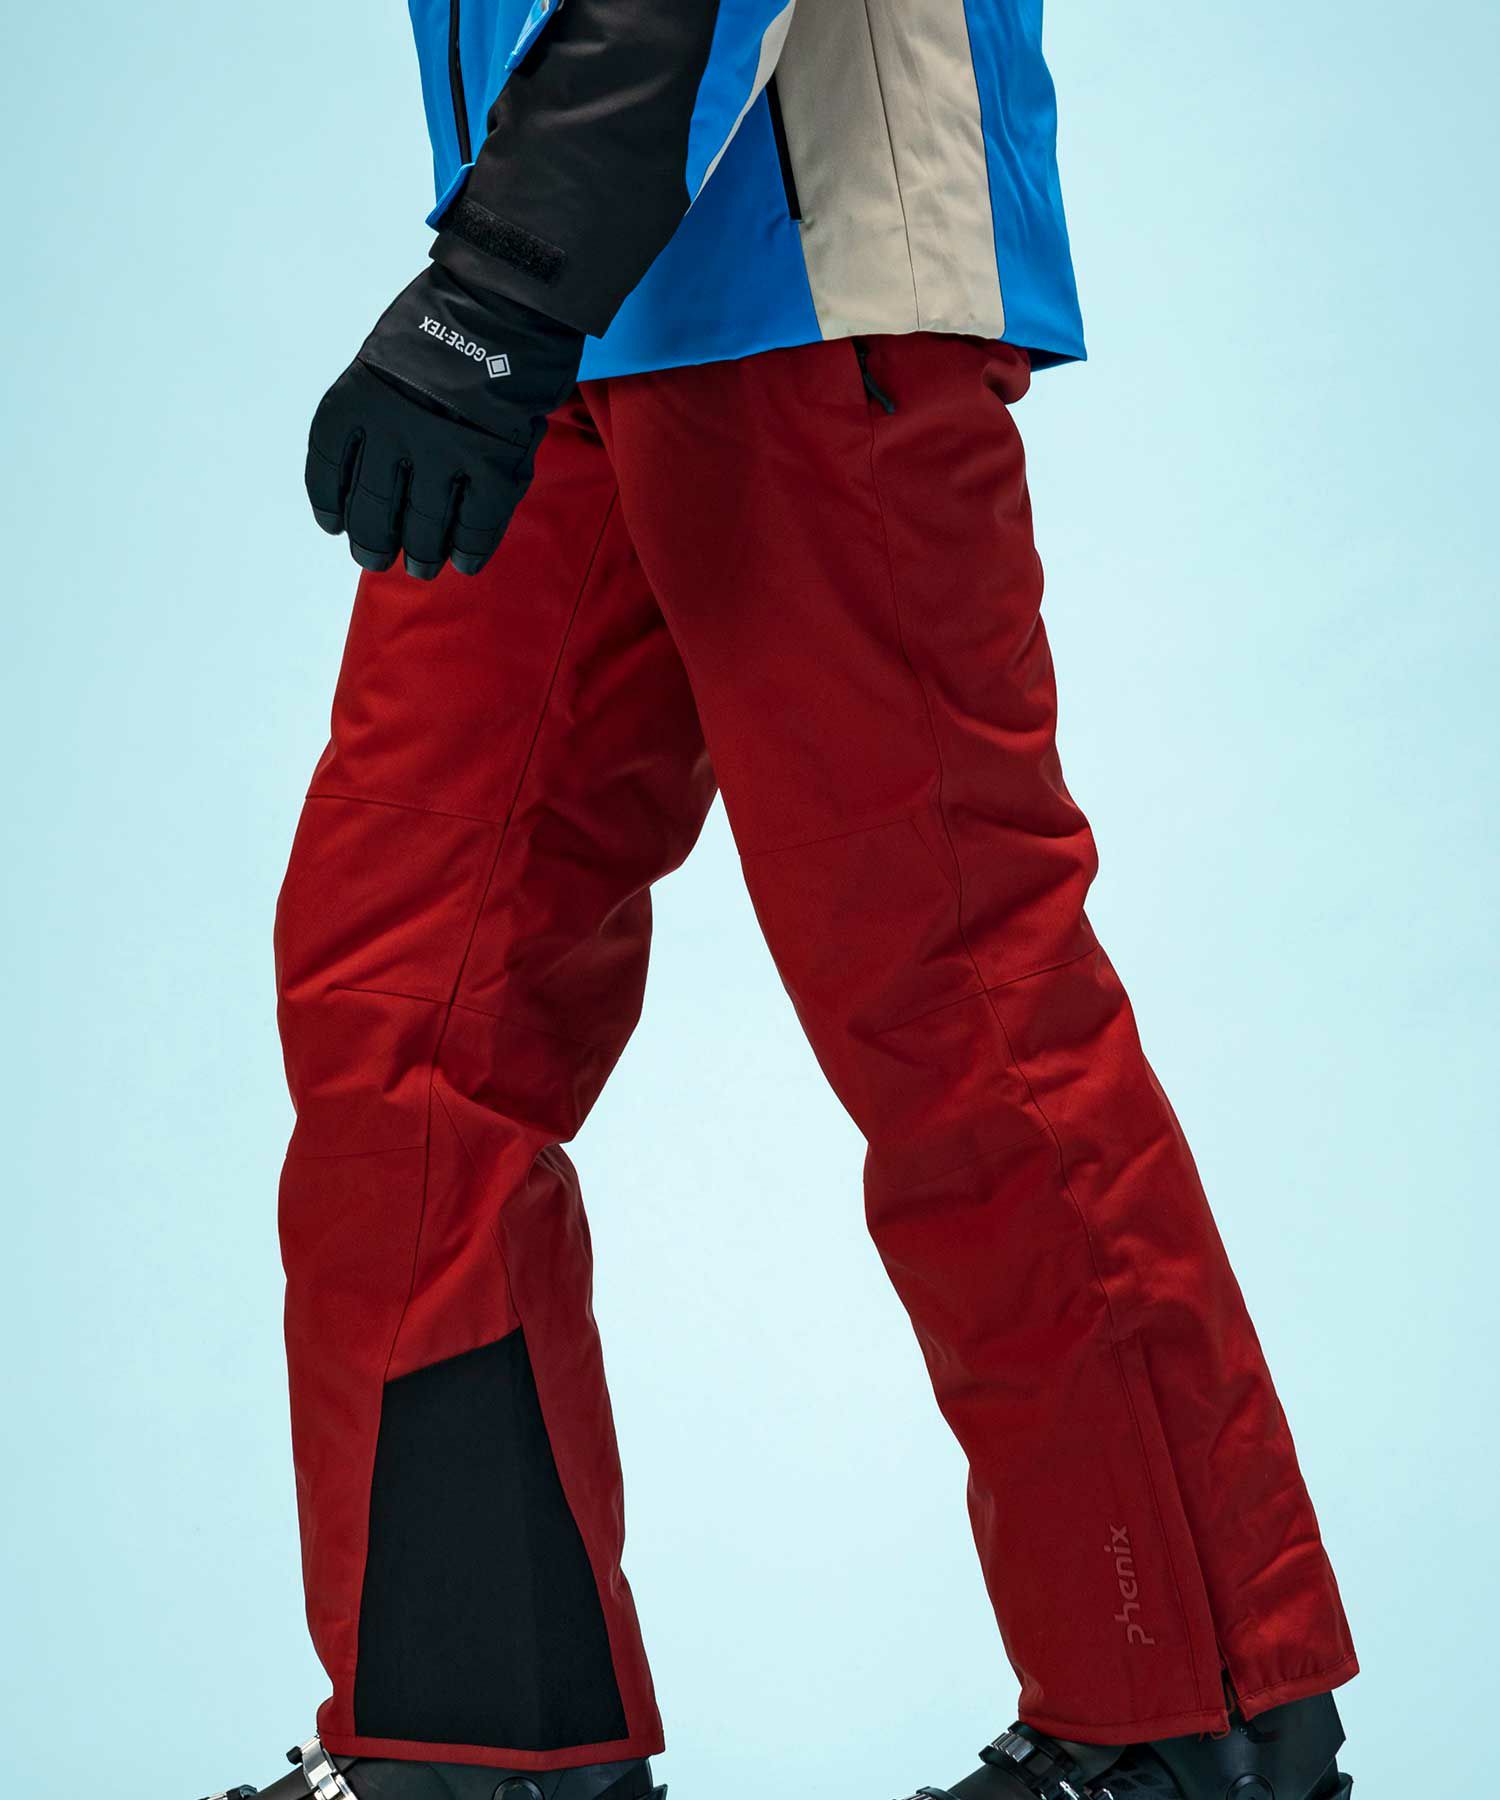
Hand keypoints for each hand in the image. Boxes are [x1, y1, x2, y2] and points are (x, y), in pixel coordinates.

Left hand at [305, 262, 584, 579]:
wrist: (506, 296)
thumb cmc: (445, 319)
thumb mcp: (383, 356)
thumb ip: (376, 411)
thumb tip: (382, 472)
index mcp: (355, 401)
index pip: (330, 473)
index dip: (330, 506)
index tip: (335, 527)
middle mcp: (391, 433)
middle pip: (374, 511)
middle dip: (374, 543)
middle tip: (378, 558)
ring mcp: (444, 453)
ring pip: (426, 528)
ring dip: (423, 553)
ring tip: (424, 567)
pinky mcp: (494, 464)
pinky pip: (478, 524)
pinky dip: (471, 548)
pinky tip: (466, 560)